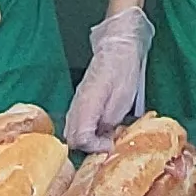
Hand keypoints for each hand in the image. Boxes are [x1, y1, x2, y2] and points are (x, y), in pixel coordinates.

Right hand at [68, 7, 150, 151]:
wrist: (118, 47)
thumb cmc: (123, 69)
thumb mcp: (123, 97)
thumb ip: (109, 121)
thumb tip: (103, 138)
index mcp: (86, 104)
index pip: (79, 138)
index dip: (95, 148)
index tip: (111, 145)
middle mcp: (76, 105)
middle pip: (71, 138)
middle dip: (90, 148)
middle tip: (109, 144)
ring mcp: (76, 104)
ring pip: (72, 132)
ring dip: (89, 141)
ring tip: (108, 137)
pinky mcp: (81, 102)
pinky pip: (77, 124)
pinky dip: (89, 132)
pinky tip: (105, 129)